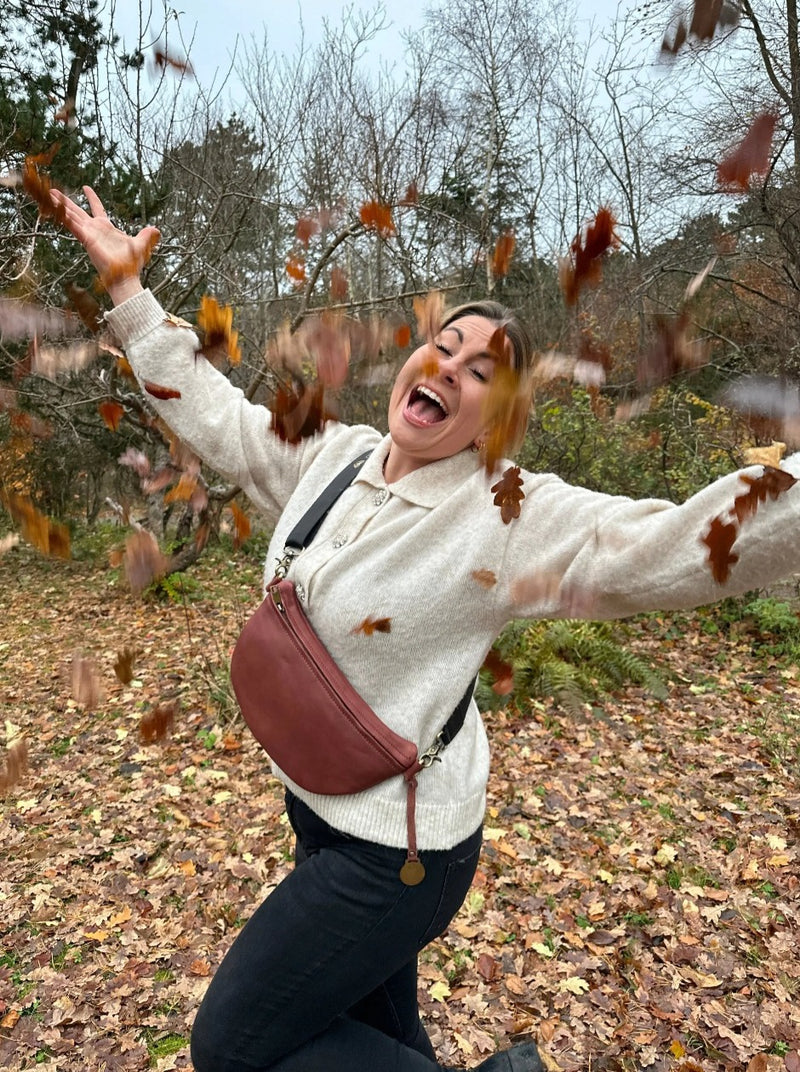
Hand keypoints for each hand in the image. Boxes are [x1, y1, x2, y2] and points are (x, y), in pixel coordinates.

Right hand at [50, 185, 159, 304]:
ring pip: (71, 216)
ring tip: (48, 194)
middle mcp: (95, 230)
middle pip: (77, 211)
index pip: (97, 209)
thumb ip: (147, 235)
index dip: (92, 198)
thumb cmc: (131, 265)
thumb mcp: (141, 244)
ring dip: (60, 206)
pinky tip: (55, 208)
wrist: (125, 277)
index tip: (86, 187)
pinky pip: (73, 226)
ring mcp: (89, 235)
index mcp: (106, 228)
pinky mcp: (87, 240)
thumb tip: (156, 230)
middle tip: (53, 190)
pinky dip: (64, 217)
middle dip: (66, 201)